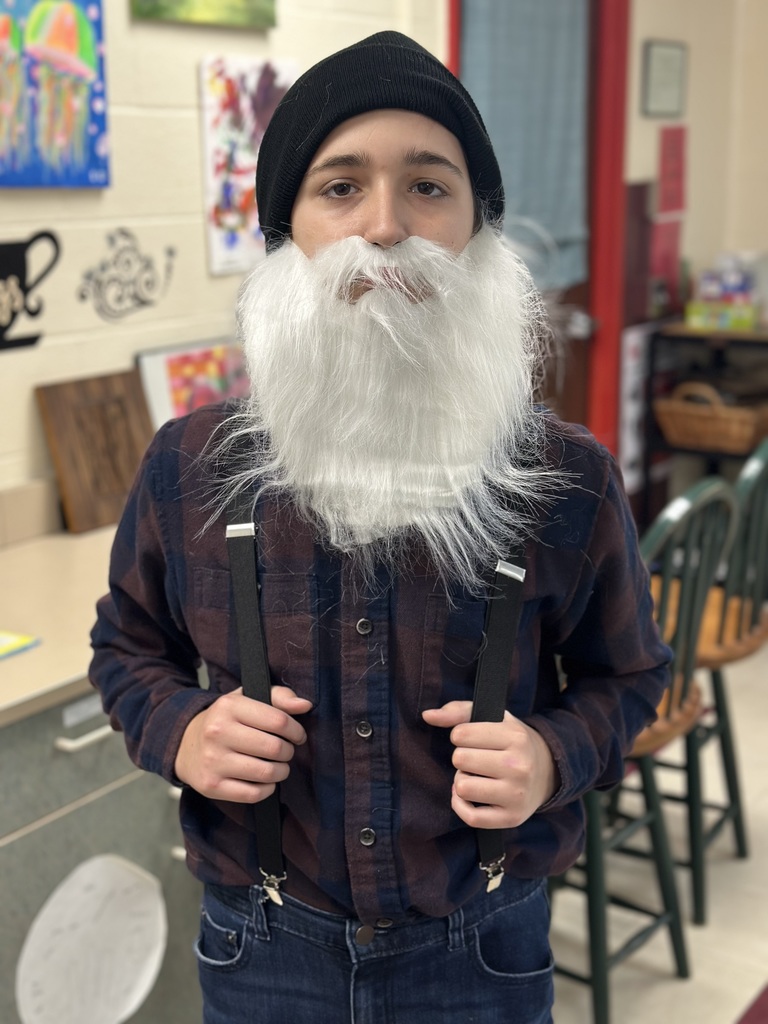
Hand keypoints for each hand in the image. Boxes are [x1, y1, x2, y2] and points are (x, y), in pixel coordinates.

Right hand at [174, 686, 311, 803]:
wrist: (184, 744)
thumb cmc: (225, 720)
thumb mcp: (246, 699)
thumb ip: (279, 697)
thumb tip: (305, 705)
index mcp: (229, 706)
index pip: (278, 720)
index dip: (296, 730)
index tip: (297, 735)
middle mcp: (218, 732)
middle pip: (274, 748)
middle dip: (288, 752)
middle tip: (286, 751)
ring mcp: (213, 761)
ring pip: (266, 773)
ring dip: (281, 771)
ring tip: (278, 766)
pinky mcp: (211, 786)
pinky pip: (253, 794)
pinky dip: (267, 789)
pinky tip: (265, 781)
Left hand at [421, 700, 556, 828]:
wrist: (548, 772)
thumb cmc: (511, 742)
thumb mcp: (493, 718)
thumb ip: (458, 711)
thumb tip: (427, 715)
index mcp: (515, 737)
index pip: (460, 734)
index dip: (459, 736)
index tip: (472, 740)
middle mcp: (519, 766)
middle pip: (460, 759)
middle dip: (461, 758)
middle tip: (476, 760)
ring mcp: (516, 794)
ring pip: (462, 787)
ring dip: (462, 780)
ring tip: (476, 776)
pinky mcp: (510, 818)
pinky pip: (470, 817)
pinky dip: (460, 805)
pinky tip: (468, 796)